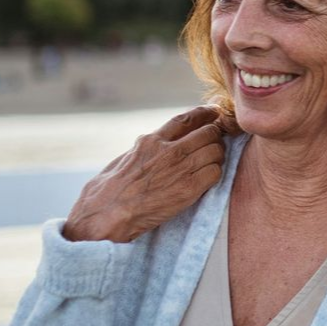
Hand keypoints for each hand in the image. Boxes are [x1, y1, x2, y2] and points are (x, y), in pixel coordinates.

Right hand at [63, 106, 226, 242]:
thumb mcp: (127, 157)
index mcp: (152, 140)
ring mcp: (180, 169)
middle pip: (208, 132)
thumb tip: (155, 141)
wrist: (108, 214)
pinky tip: (208, 178)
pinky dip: (215, 173)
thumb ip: (146, 147)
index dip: (205, 113)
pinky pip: (215, 173)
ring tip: (212, 162)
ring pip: (216, 151)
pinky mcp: (189, 189)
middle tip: (216, 142)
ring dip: (218, 156)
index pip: (187, 118)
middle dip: (215, 136)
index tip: (215, 111)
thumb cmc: (110, 189)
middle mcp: (169, 150)